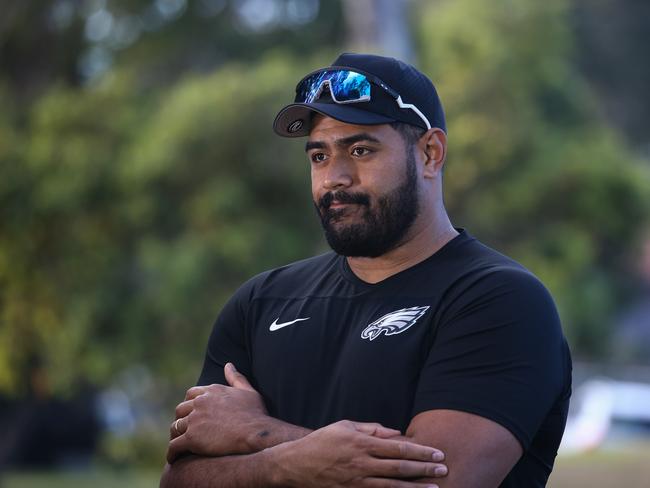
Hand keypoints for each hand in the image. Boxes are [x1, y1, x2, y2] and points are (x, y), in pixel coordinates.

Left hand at [166, 363, 268, 462]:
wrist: (256, 434)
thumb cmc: (256, 414)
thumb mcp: (248, 392)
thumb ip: (236, 378)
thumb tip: (229, 365)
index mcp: (212, 391)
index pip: (191, 394)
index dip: (189, 405)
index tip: (192, 414)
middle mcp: (200, 402)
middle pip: (180, 410)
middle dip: (181, 420)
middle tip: (184, 431)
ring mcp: (195, 420)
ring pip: (175, 427)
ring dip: (176, 436)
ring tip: (179, 447)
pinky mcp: (192, 438)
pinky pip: (174, 446)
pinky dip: (172, 453)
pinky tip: (174, 459)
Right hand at [272, 420, 447, 486]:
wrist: (296, 464)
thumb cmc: (323, 441)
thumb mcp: (345, 426)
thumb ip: (372, 428)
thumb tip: (396, 433)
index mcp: (362, 442)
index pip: (398, 447)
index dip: (420, 451)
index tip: (438, 453)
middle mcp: (362, 462)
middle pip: (399, 468)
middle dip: (424, 469)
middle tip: (444, 470)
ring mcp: (357, 481)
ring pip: (393, 486)